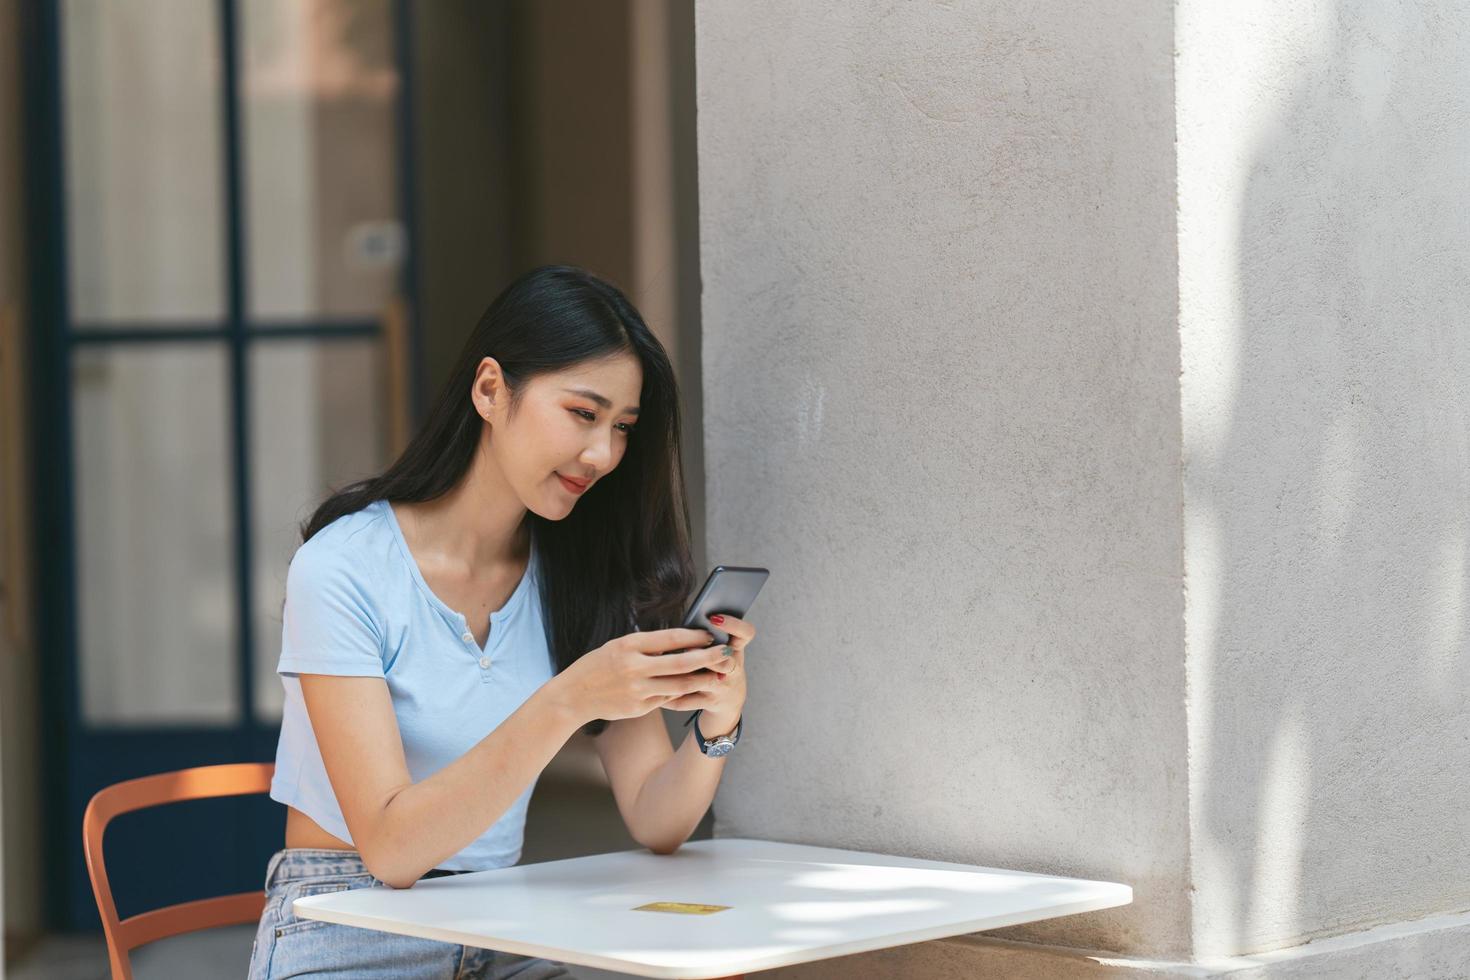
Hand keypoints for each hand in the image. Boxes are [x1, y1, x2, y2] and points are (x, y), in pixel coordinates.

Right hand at [552, 627, 730, 723]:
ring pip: (679, 685)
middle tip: (726, 653)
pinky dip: (681, 693)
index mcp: (629, 646)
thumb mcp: (617, 647)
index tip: (710, 634)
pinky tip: (693, 688)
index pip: (670, 638)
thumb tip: (678, 641)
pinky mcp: (639, 708)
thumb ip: (645, 646)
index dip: (694, 636)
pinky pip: (666, 698)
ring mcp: (637, 690)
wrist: (573, 696)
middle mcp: (634, 668)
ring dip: (701, 679)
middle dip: (708, 658)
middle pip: (681, 663)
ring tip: (717, 674)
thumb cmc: (596, 666)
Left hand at [664, 614, 752, 733]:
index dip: (734, 625)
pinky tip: (653, 690)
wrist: (730, 699)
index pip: (745, 634)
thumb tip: (683, 624)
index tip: (714, 618)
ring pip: (702, 682)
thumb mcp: (722, 648)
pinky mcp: (710, 703)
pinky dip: (668, 696)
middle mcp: (733, 669)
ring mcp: (722, 688)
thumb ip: (707, 637)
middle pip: (724, 662)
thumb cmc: (720, 665)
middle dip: (704, 655)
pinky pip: (686, 700)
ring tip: (661, 667)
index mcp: (736, 649)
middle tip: (687, 646)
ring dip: (681, 675)